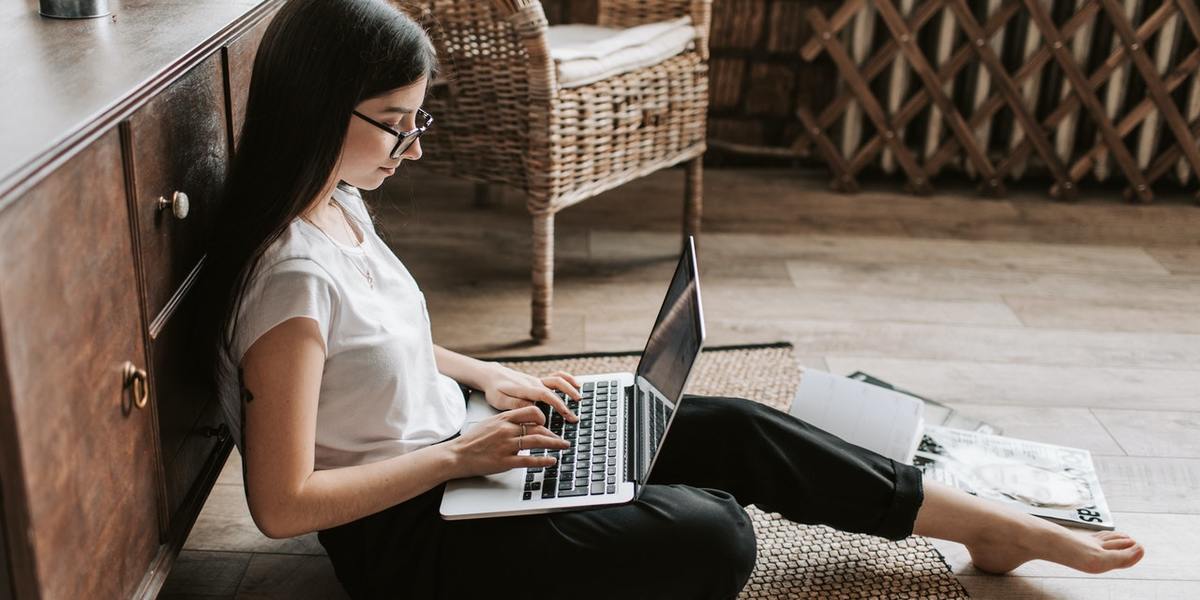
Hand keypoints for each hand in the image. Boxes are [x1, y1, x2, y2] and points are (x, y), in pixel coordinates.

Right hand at [447, 405, 569, 477]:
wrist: (457, 454)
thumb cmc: (473, 440)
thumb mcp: (490, 423)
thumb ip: (508, 422)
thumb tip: (524, 423)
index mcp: (504, 418)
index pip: (531, 411)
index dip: (544, 417)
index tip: (548, 424)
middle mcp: (507, 430)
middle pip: (538, 428)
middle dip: (553, 434)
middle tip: (562, 439)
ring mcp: (506, 445)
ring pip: (537, 441)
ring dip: (554, 444)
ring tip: (563, 446)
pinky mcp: (505, 461)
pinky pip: (529, 460)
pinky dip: (543, 460)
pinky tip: (551, 460)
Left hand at [478, 364, 580, 422]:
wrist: (492, 375)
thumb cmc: (495, 390)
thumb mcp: (500, 400)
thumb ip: (515, 404)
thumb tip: (532, 408)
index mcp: (525, 388)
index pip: (545, 395)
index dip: (557, 404)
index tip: (566, 414)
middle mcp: (534, 382)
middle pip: (555, 387)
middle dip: (567, 401)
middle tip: (574, 417)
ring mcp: (537, 380)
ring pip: (557, 380)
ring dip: (570, 388)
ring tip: (580, 398)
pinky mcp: (539, 380)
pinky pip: (556, 376)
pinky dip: (567, 378)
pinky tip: (576, 384)